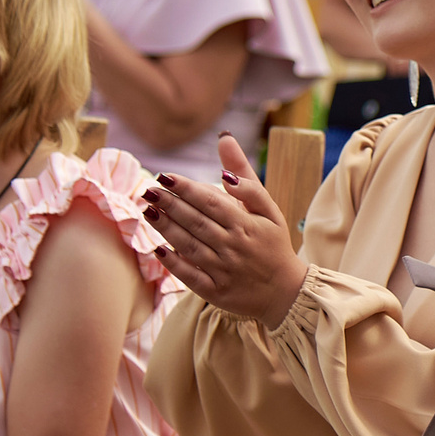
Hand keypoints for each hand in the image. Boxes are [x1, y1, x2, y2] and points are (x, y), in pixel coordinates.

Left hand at [139, 135, 309, 326]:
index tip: (165, 176)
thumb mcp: (269, 210)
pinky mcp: (216, 292)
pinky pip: (191, 277)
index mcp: (246, 225)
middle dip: (171, 205)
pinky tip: (158, 250)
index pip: (211, 202)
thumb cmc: (274, 244)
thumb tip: (225, 143)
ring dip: (167, 229)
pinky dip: (174, 264)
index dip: (187, 188)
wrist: (286, 292)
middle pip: (196, 222)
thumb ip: (246, 179)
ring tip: (148, 211)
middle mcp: (234, 247)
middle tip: (149, 190)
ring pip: (191, 247)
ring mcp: (224, 271)